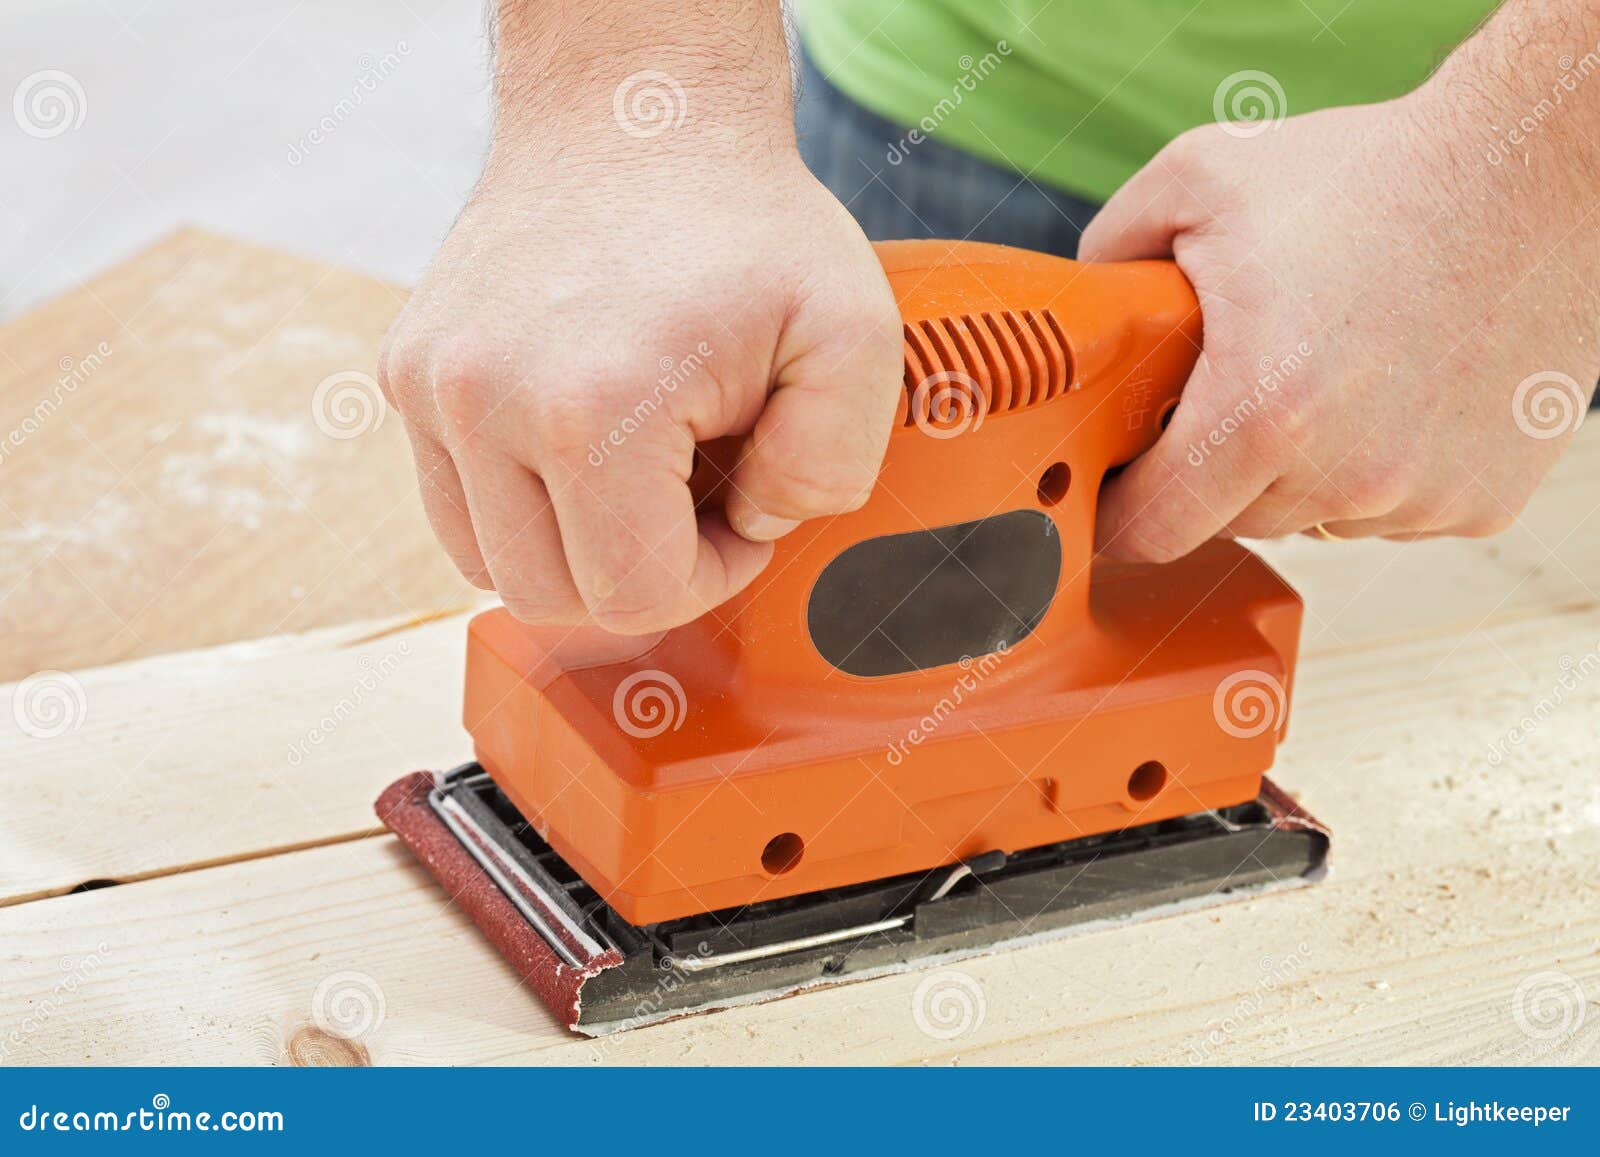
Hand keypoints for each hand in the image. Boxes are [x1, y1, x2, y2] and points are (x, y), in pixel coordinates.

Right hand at [379, 13, 900, 632]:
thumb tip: (757, 524)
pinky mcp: (409, 373)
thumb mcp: (851, 331)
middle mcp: (487, 403)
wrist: (635, 116)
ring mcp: (434, 387)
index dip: (708, 577)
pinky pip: (456, 504)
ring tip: (637, 473)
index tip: (736, 514)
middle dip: (640, 570)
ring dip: (572, 548)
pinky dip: (521, 506)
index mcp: (590, 410)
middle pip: (552, 596)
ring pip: (490, 564)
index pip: (634, 595)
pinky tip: (583, 449)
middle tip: (693, 497)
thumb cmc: (742, 223)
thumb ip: (834, 462)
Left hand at [1082, 74, 1598, 558]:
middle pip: (1230, 520)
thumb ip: (1113, 250)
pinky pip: (1389, 511)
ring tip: (1325, 369)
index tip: (1114, 491)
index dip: (1118, 514)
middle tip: (1233, 387)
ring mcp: (1418, 497)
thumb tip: (1082, 317)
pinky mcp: (1479, 501)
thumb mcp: (1201, 180)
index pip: (1152, 529)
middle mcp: (1344, 474)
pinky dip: (1376, 466)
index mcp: (1261, 412)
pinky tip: (1394, 386)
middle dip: (1210, 468)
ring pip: (1311, 517)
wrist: (1538, 169)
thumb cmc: (1376, 174)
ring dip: (1298, 470)